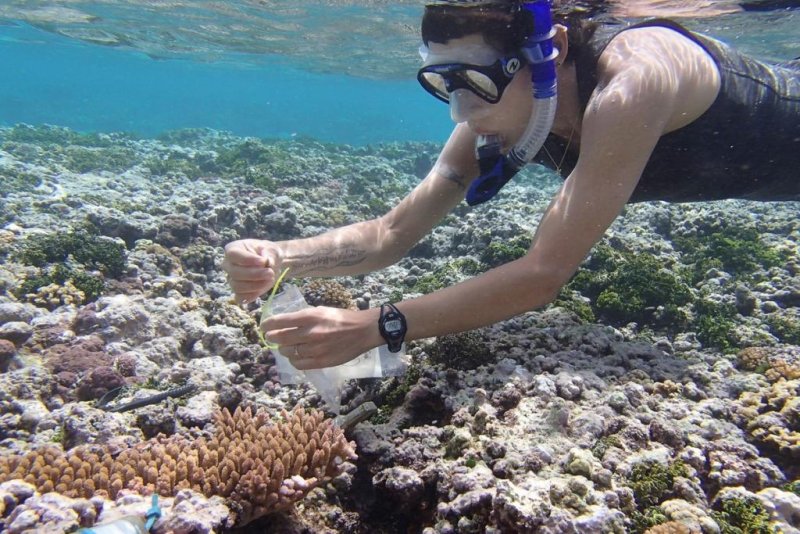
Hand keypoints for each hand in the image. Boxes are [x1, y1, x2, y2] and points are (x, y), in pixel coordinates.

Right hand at [221, 239, 281, 304]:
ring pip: (237, 287)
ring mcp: (231, 279)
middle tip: (270, 272)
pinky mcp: (238, 292)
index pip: (233, 255)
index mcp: (232, 249)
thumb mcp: (271, 250)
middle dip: (255, 275)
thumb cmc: (268, 253)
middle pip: (235, 273)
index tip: (263, 261)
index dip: (248, 259)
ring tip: (269, 279)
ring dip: (256, 285)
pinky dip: (253, 295)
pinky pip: (240, 298)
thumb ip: (269, 255)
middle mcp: (228, 265)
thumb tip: (267, 262)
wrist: (272, 264)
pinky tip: (262, 287)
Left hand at [262, 306, 380, 369]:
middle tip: (271, 336)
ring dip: (284, 349)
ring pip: (288, 352)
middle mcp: (311, 333)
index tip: (264, 326)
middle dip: (272, 337)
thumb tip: (283, 323)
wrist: (363, 331)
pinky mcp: (321, 362)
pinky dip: (294, 360)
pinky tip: (296, 355)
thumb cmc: (341, 318)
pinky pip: (299, 364)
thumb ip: (303, 317)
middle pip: (280, 338)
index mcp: (310, 317)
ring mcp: (315, 349)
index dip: (267, 324)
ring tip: (287, 346)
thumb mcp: (321, 310)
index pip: (279, 322)